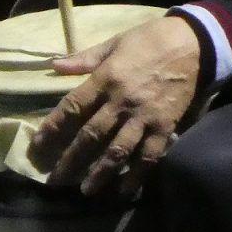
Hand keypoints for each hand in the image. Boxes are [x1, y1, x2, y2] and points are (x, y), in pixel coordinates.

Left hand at [28, 16, 200, 197]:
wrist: (192, 44)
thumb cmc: (148, 40)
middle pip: (91, 135)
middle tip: (57, 179)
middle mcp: (121, 101)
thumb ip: (83, 58)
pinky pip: (150, 155)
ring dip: (101, 173)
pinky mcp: (165, 126)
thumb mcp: (113, 43)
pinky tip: (125, 190)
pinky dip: (137, 175)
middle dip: (72, 159)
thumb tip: (53, 66)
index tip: (39, 146)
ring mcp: (144, 116)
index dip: (53, 128)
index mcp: (105, 78)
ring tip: (86, 191)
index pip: (72, 107)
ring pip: (118, 151)